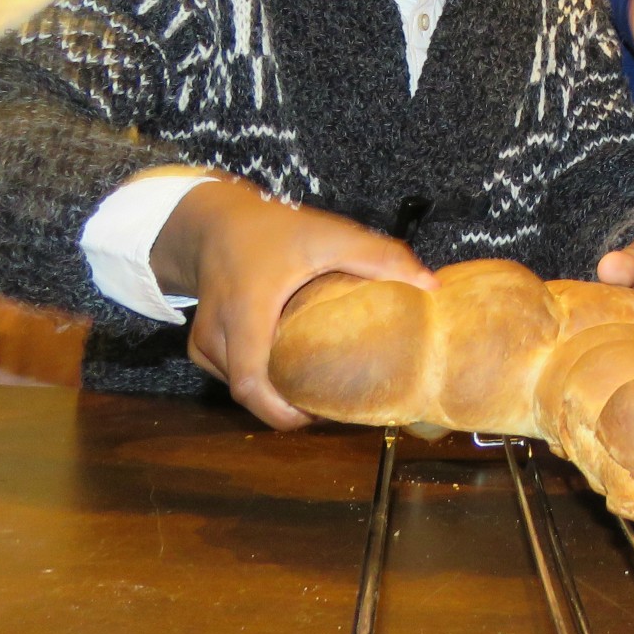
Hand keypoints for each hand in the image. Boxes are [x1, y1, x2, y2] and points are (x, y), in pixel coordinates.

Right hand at [151, 178, 438, 428]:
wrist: (212, 219)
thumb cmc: (271, 227)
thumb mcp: (329, 235)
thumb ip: (379, 256)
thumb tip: (431, 286)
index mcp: (246, 313)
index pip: (251, 385)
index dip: (282, 412)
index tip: (319, 414)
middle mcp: (217, 335)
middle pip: (248, 392)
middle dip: (286, 405)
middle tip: (330, 402)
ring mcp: (204, 343)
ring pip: (238, 386)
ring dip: (273, 393)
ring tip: (315, 387)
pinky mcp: (202, 345)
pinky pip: (230, 375)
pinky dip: (258, 379)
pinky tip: (288, 370)